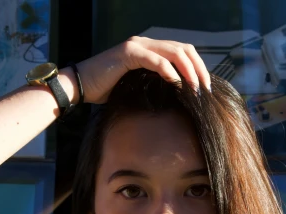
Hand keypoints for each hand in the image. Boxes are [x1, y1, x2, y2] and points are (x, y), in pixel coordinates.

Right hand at [72, 36, 211, 103]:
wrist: (80, 87)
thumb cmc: (106, 91)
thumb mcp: (137, 87)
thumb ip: (155, 85)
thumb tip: (179, 98)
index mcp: (150, 49)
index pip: (182, 51)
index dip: (197, 67)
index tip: (205, 87)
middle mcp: (145, 43)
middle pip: (183, 49)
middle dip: (198, 68)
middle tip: (205, 89)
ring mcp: (137, 46)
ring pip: (173, 52)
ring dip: (188, 70)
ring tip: (194, 88)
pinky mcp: (128, 54)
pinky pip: (155, 60)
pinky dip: (169, 71)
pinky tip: (176, 84)